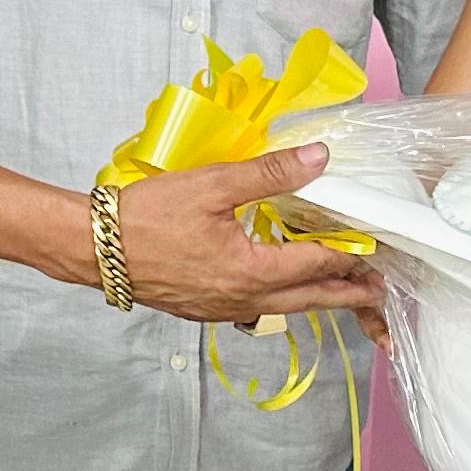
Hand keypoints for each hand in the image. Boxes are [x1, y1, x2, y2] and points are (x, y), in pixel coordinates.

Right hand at [114, 147, 385, 326]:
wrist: (94, 248)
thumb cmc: (147, 216)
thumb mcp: (213, 185)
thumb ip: (271, 174)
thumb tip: (319, 159)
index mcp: (250, 272)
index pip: (315, 266)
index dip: (350, 257)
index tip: (375, 250)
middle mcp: (242, 301)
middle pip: (308, 301)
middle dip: (344, 295)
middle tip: (376, 292)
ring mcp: (222, 310)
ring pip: (283, 309)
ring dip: (314, 299)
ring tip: (339, 289)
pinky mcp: (205, 311)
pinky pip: (256, 309)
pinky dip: (281, 299)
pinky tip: (281, 286)